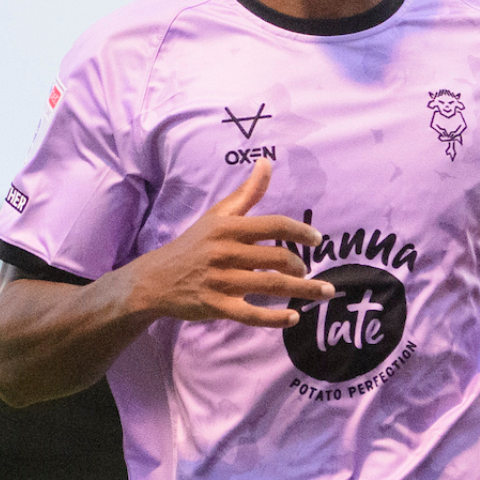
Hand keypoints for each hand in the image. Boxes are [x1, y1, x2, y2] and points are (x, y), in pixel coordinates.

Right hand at [127, 158, 335, 328]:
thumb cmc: (193, 244)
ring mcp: (221, 281)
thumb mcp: (217, 215)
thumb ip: (247, 192)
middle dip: (301, 266)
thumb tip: (267, 161)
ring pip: (270, 285)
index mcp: (228, 228)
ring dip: (302, 290)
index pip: (273, 225)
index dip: (300, 231)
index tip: (316, 239)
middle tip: (307, 271)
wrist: (156, 279)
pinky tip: (293, 318)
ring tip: (324, 292)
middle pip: (277, 258)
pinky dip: (274, 318)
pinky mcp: (217, 306)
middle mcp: (226, 252)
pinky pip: (251, 314)